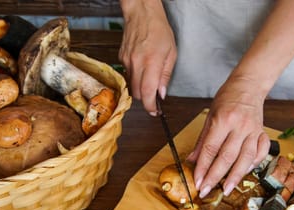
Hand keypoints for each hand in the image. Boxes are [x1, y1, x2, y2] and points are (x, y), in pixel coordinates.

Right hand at [119, 0, 176, 114]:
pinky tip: (142, 68)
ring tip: (149, 80)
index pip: (147, 92)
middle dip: (146, 99)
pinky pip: (127, 75)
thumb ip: (165, 75)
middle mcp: (137, 63)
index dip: (150, 106)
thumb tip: (161, 93)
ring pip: (131, 86)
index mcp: (151, 62)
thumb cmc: (159, 30)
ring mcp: (127, 61)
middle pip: (137, 93)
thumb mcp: (171, 53)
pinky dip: (135, 77)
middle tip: (155, 99)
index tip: (154, 112)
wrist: (141, 14)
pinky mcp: (121, 58)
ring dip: (140, 88)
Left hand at [187, 75, 270, 197]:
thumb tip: (192, 160)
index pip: (210, 149)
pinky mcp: (263, 133)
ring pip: (245, 158)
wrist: (249, 86)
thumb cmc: (227, 98)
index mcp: (223, 120)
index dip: (203, 167)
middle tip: (206, 190)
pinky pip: (260, 152)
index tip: (197, 181)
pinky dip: (254, 164)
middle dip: (215, 176)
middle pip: (226, 157)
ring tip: (226, 189)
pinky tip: (245, 172)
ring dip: (235, 176)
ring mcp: (253, 130)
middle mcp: (239, 126)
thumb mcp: (209, 115)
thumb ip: (202, 140)